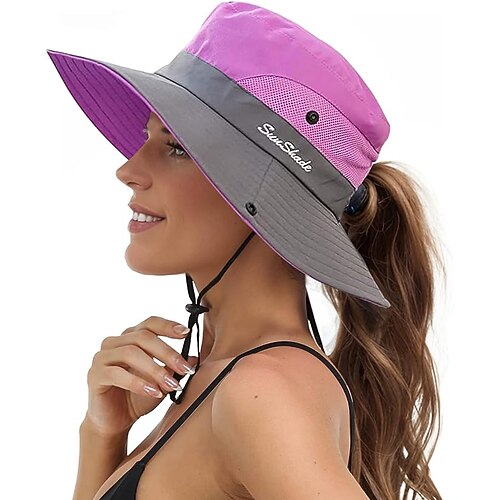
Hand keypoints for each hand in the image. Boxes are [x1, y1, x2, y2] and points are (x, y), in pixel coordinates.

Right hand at [84, 316, 196, 436]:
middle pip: (143, 337)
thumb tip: (194, 358)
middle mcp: (114, 342)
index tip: (186, 333)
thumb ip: (174, 368)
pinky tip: (154, 393)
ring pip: (131, 353)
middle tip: (185, 368)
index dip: (168, 326)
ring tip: (171, 385)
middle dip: (167, 352)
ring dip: (155, 369)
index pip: (150, 323)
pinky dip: (139, 383)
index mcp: (131, 337)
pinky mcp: (94, 375)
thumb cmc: (139, 397)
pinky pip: (117, 374)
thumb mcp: (163, 382)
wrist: (115, 422)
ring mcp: (102, 357)